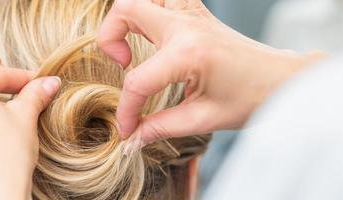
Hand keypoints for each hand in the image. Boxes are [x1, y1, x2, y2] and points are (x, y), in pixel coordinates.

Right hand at [97, 0, 322, 147]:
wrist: (282, 80)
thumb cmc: (252, 98)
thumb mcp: (204, 119)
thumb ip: (161, 127)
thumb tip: (133, 137)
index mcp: (189, 54)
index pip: (138, 81)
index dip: (126, 109)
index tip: (128, 129)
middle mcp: (187, 26)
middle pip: (127, 9)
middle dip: (109, 38)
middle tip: (124, 64)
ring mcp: (192, 15)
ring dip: (128, 17)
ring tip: (134, 45)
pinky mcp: (197, 13)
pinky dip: (149, 10)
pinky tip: (153, 35)